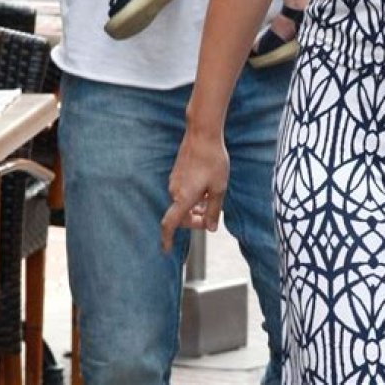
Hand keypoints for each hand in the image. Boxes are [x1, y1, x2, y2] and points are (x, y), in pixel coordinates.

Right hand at [161, 130, 228, 251]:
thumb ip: (214, 210)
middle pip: (180, 215)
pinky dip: (192, 196)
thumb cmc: (212, 160)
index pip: (170, 224)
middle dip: (194, 220)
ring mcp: (174, 180)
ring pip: (182, 203)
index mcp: (184, 198)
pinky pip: (182, 191)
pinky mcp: (177, 172)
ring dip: (195, 207)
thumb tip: (210, 228)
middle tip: (210, 218)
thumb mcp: (219, 188)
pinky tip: (206, 188)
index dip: (167, 239)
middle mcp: (175, 190)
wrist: (202, 134)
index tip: (166, 250)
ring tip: (212, 199)